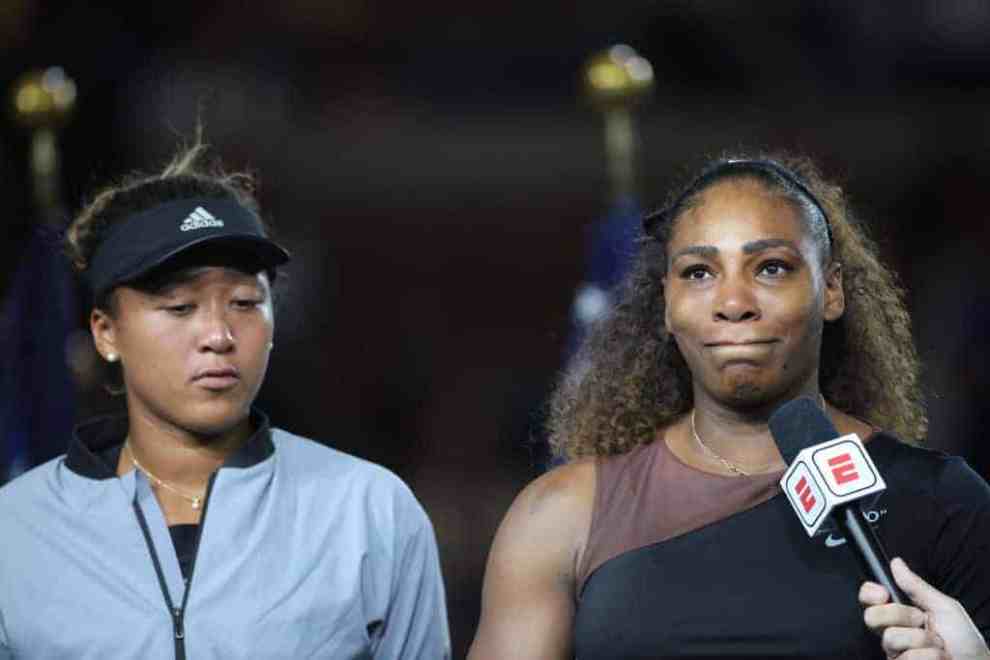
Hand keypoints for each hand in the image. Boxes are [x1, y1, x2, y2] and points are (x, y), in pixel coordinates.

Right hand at [859, 557, 988, 658]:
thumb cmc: (964, 640)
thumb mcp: (944, 607)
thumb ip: (917, 587)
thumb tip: (897, 564)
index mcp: (899, 613)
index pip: (868, 599)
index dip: (869, 593)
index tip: (884, 593)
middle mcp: (893, 632)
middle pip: (871, 617)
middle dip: (900, 615)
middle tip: (921, 620)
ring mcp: (895, 652)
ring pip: (891, 638)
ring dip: (922, 640)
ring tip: (938, 644)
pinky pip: (906, 657)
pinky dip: (929, 656)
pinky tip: (938, 658)